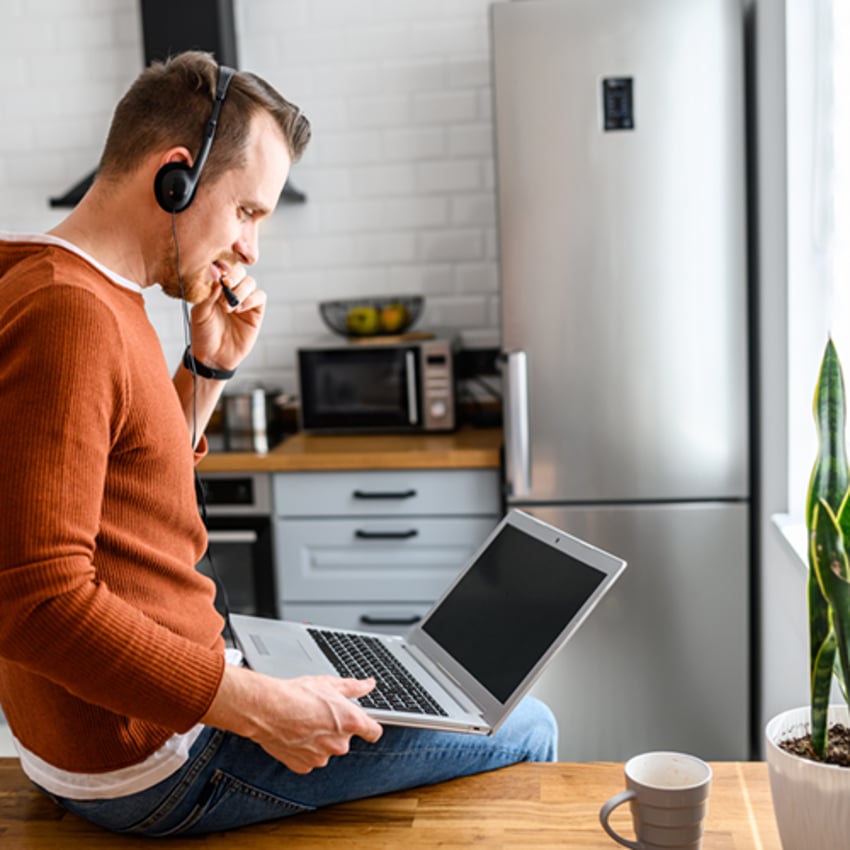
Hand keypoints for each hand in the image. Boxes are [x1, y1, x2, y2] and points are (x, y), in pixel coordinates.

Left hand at [189, 265, 266, 370]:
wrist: (213, 356)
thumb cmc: (203, 333)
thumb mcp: (200, 312)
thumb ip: (209, 293)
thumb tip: (217, 274)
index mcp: (215, 287)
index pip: (223, 267)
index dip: (223, 265)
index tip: (218, 272)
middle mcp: (231, 291)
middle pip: (240, 271)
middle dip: (233, 276)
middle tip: (225, 284)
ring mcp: (244, 301)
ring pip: (250, 282)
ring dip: (240, 290)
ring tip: (228, 307)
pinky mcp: (255, 312)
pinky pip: (260, 297)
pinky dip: (251, 299)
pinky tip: (239, 309)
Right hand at [254, 674, 383, 773]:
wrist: (267, 709)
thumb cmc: (297, 695)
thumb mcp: (329, 683)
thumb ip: (353, 687)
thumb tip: (368, 684)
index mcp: (351, 722)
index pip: (374, 732)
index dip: (370, 726)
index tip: (365, 723)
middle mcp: (339, 744)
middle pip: (346, 739)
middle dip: (336, 729)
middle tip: (320, 714)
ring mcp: (322, 757)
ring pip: (327, 749)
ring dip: (320, 740)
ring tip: (304, 722)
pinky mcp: (305, 766)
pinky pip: (310, 759)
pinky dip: (305, 749)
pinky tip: (296, 734)